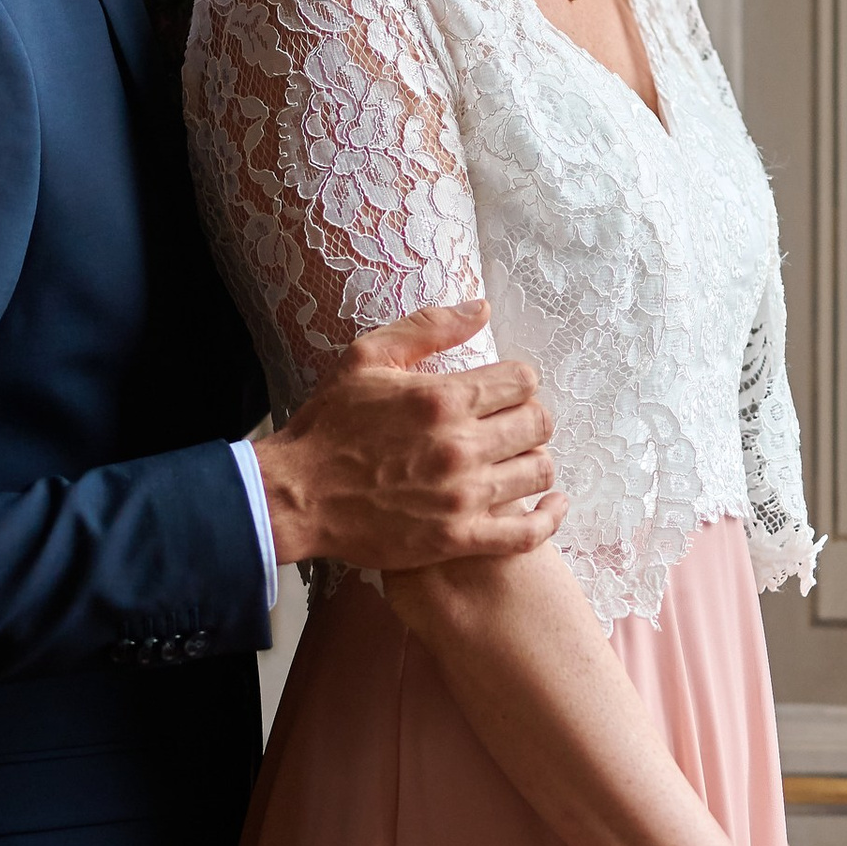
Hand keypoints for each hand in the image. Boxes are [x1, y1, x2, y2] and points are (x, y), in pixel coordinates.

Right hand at [259, 301, 563, 572]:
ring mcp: (462, 496)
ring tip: (514, 460)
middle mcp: (459, 446)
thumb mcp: (366, 358)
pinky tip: (550, 506)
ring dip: (534, 460)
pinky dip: (548, 518)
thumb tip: (481, 308)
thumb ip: (427, 328)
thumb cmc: (328, 425)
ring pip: (539, 472)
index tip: (504, 390)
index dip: (520, 381)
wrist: (296, 497)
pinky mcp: (458, 538)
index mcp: (442, 398)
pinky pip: (528, 533)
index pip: (524, 380)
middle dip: (530, 417)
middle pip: (539, 423)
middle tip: (510, 424)